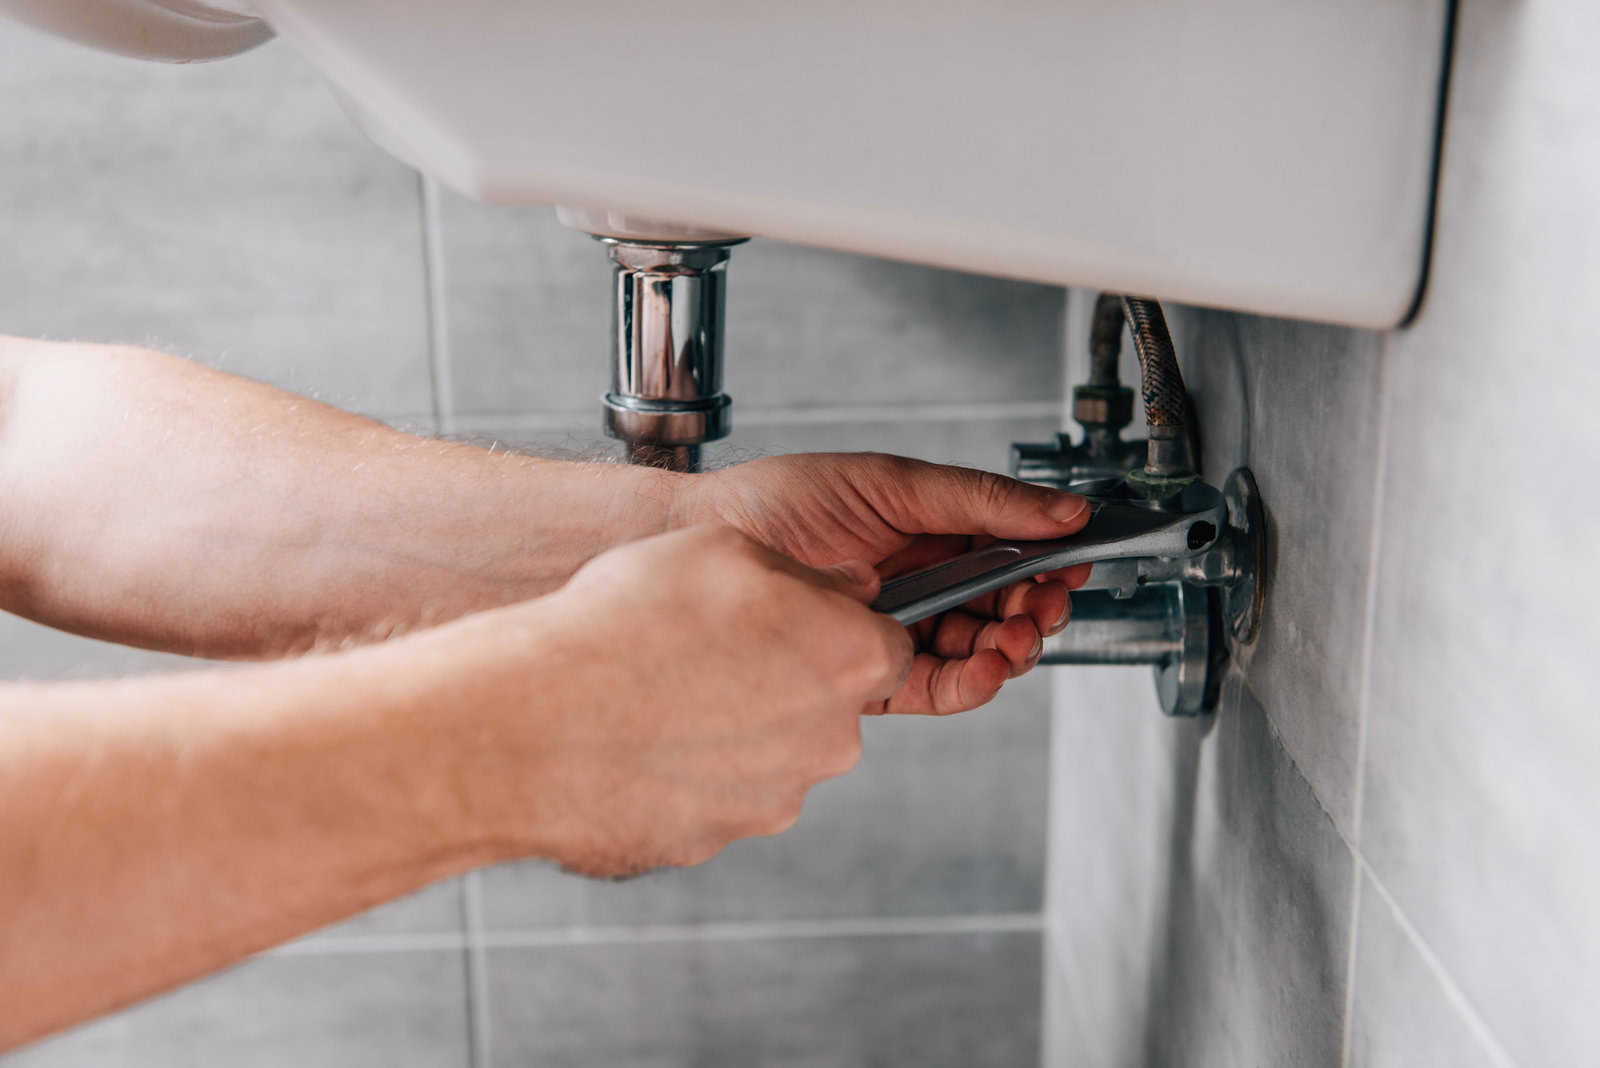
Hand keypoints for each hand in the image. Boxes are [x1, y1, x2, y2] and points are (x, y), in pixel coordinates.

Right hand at [462, 524, 912, 876]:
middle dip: (783, 679)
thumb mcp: (725, 548)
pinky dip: (684, 770)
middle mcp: (829, 740)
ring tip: (658, 691)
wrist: (535, 722)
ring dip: (731, 725)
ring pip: (770, 754)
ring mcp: (774, 799)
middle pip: (826, 705)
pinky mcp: (714, 839)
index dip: (835, 627)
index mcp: (849, 661)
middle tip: (709, 650)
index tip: (791, 620)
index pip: (884, 646)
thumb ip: (804, 573)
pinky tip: (634, 737)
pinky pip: (712, 795)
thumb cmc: (628, 622)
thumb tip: (842, 590)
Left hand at [677, 453, 1091, 714]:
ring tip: (1016, 636)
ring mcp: (897, 629)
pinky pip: (938, 687)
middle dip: (1036, 610)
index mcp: (929, 532)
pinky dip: (972, 681)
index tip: (1075, 563)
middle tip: (1046, 606)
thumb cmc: (778, 501)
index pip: (1009, 554)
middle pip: (1003, 608)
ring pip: (980, 652)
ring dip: (1011, 649)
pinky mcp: (873, 672)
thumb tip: (1061, 510)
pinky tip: (987, 665)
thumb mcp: (891, 483)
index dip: (1048, 562)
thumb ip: (980, 501)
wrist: (703, 542)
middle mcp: (919, 584)